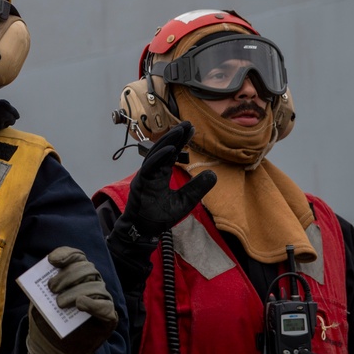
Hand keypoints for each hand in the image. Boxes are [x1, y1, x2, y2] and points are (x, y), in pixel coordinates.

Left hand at [26, 247, 117, 353]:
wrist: (64, 338)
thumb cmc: (55, 312)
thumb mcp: (47, 297)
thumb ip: (46, 288)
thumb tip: (42, 282)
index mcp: (80, 270)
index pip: (77, 256)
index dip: (65, 255)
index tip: (51, 260)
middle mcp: (94, 279)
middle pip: (86, 269)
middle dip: (67, 276)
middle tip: (51, 288)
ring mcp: (102, 295)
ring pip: (95, 286)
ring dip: (75, 292)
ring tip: (59, 303)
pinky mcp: (108, 312)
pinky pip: (105, 306)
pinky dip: (93, 304)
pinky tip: (80, 304)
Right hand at [113, 121, 216, 242]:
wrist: (145, 230)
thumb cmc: (160, 216)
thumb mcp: (185, 202)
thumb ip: (197, 188)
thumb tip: (213, 174)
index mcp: (161, 174)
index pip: (172, 154)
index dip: (181, 142)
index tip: (192, 130)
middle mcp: (152, 171)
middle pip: (164, 150)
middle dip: (176, 136)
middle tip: (188, 123)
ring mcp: (145, 176)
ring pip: (156, 154)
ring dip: (168, 141)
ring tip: (180, 130)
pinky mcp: (140, 182)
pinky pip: (150, 167)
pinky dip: (159, 158)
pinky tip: (170, 150)